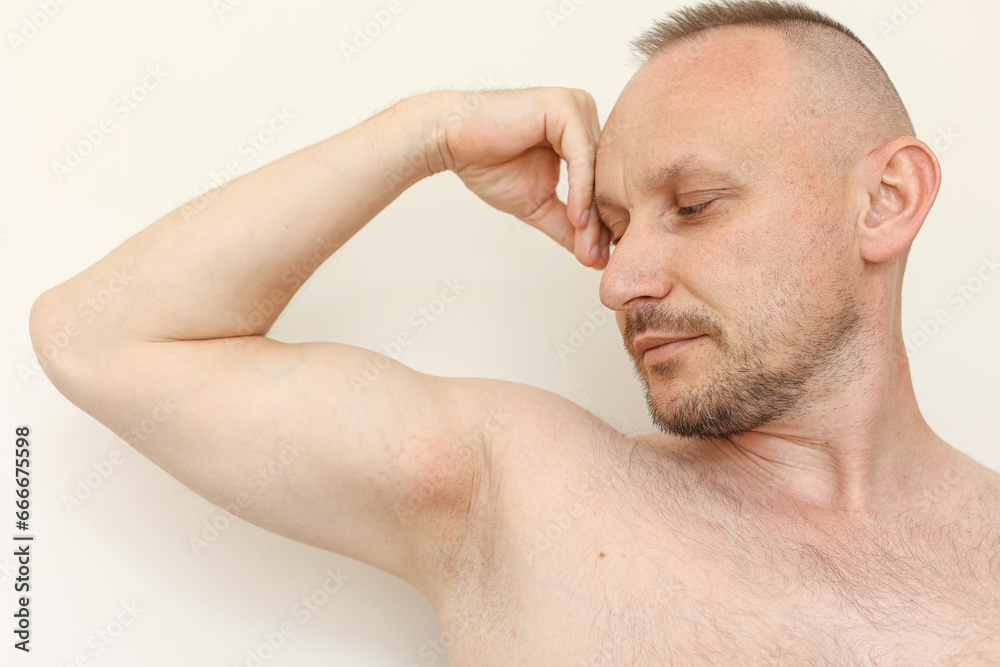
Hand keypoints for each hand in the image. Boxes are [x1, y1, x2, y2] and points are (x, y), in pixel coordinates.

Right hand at [426, 87, 609, 268]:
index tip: (599, 259)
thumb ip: (566, 225)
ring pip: (595, 170)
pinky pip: (581, 157)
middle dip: (599, 223)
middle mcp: (583, 116)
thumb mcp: (538, 204)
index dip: (600, 223)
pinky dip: (581, 190)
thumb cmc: (487, 162)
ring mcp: (576, 108)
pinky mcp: (563, 108)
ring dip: (592, 213)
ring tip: (588, 246)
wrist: (450, 141)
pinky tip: (577, 218)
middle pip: (602, 178)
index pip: (600, 183)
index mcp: (581, 133)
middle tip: (597, 260)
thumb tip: (593, 256)